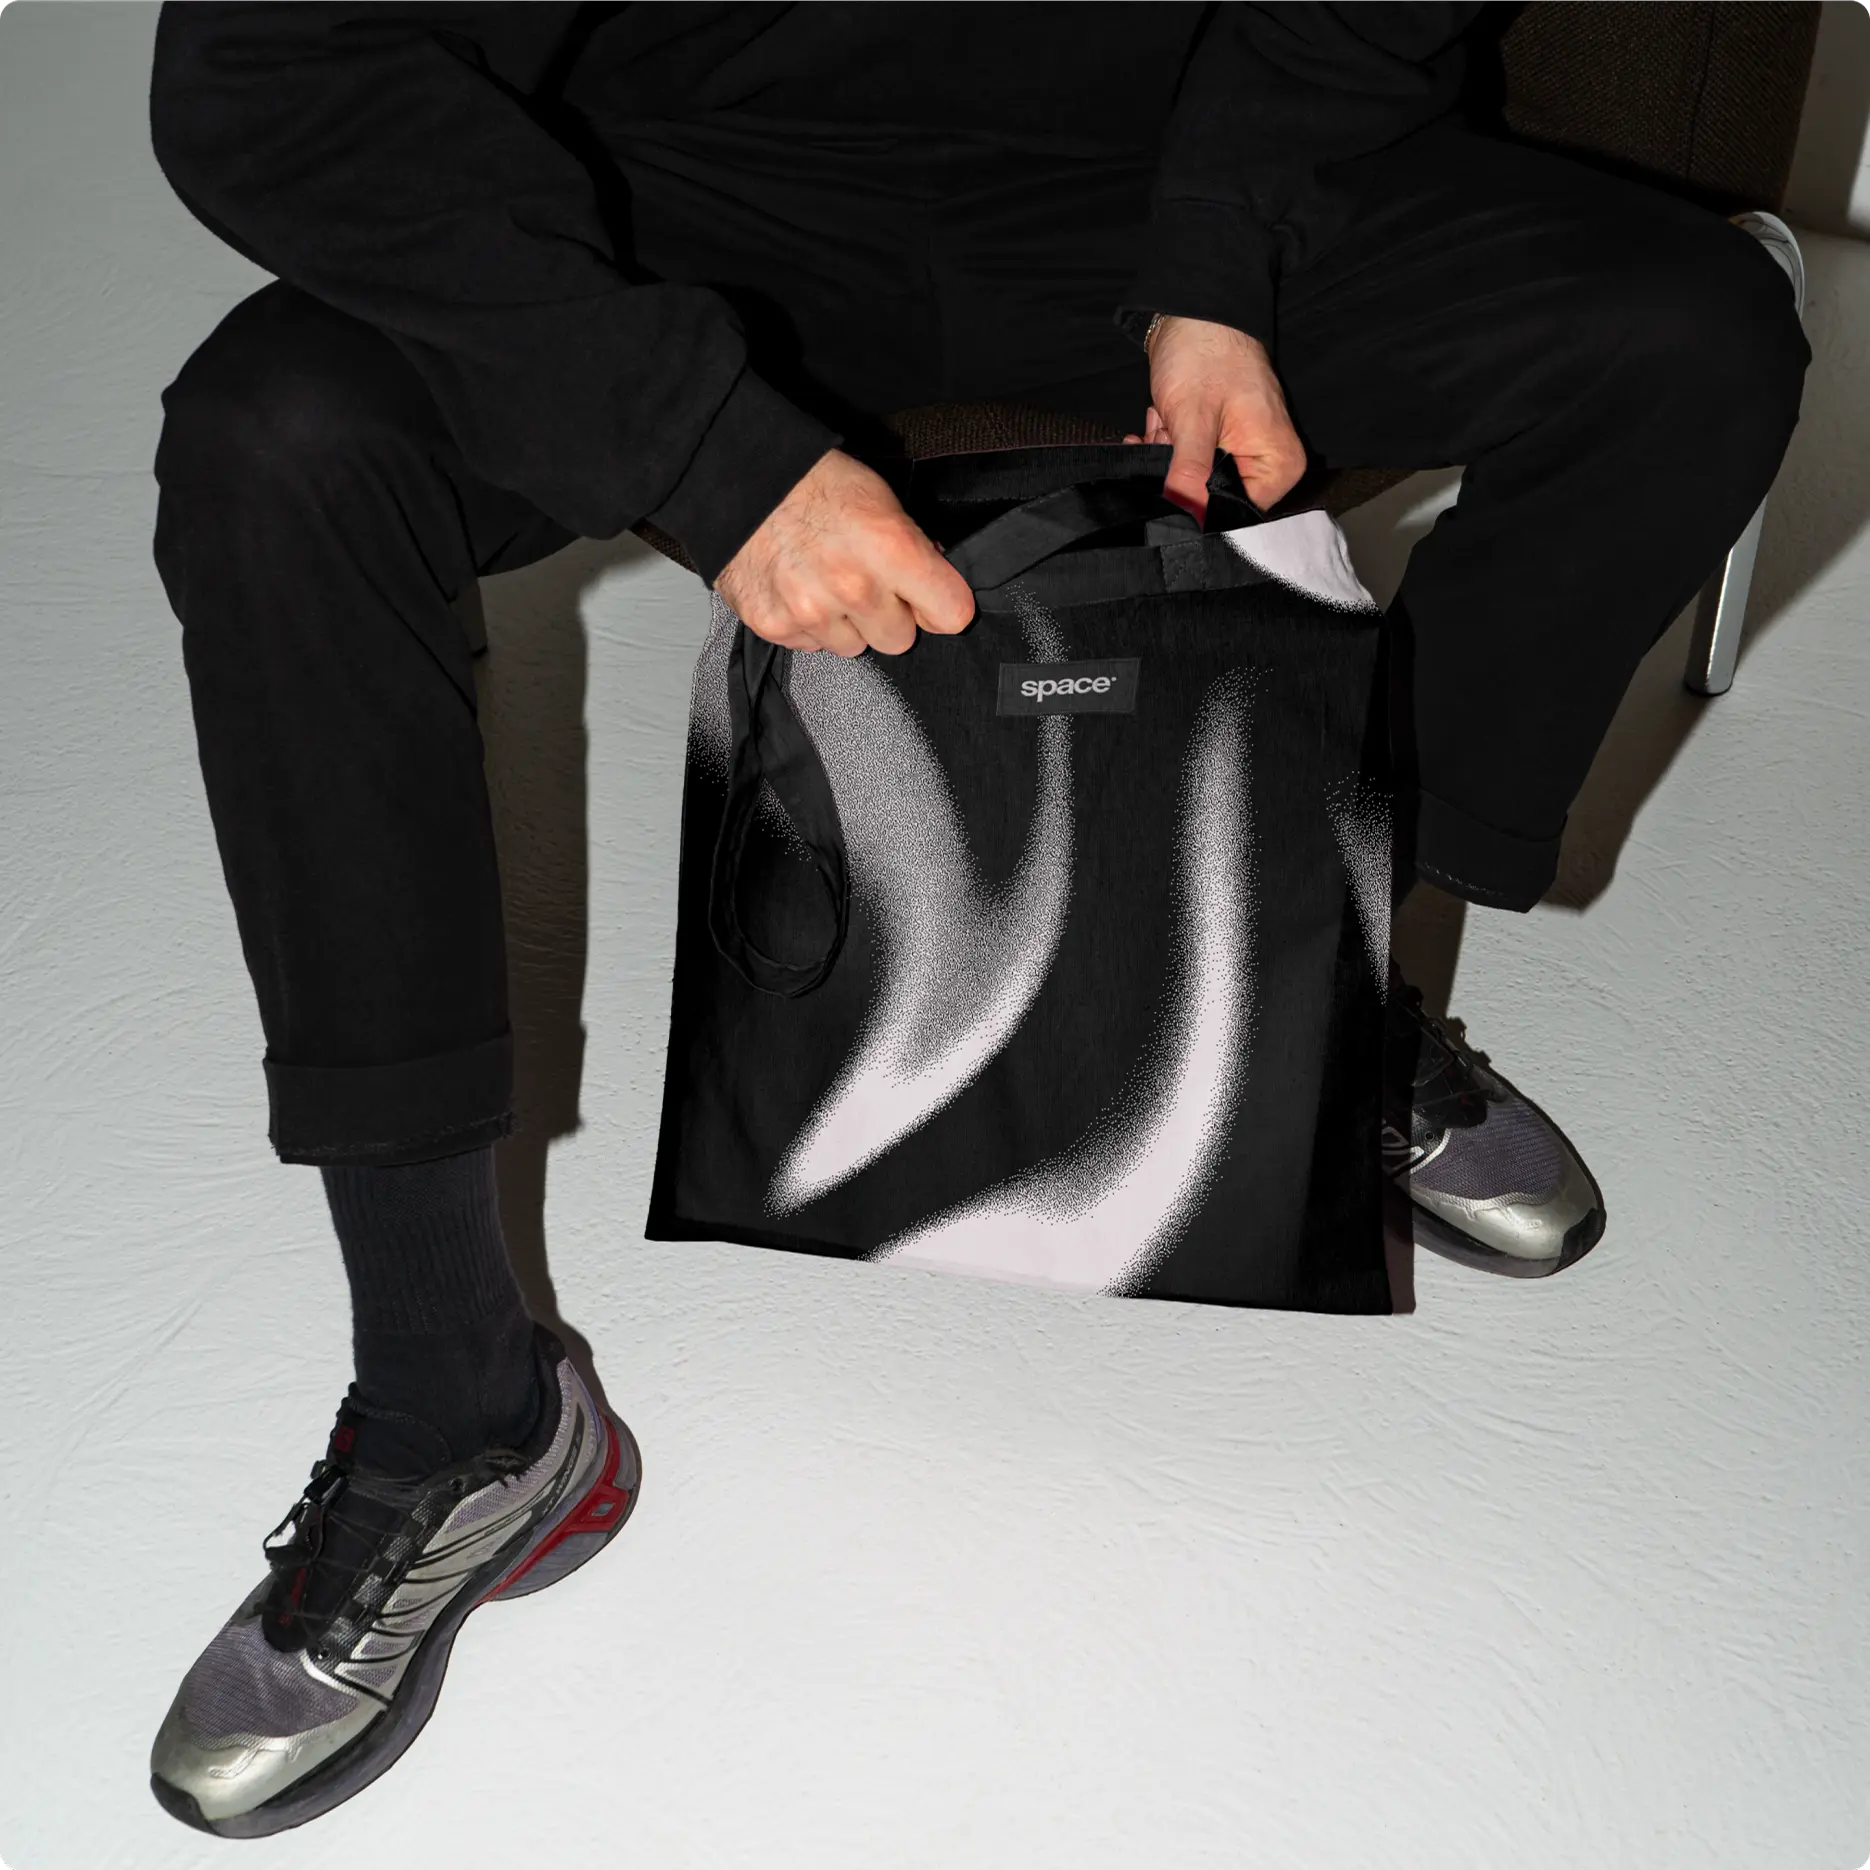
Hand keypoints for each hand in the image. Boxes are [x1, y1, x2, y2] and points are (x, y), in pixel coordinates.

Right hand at [715, 448, 975, 656]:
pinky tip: (798, 588)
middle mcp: (853, 587)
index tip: (930, 599)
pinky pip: (811, 645)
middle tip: (866, 583)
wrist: (738, 480)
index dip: (942, 605)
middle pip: (899, 640)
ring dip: (846, 623)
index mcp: (890, 549)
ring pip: (854, 647)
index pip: (952, 614)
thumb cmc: (812, 482)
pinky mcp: (775, 626)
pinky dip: (809, 624)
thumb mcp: (881, 499)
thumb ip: (912, 548)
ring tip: (825, 582)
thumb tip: (930, 584)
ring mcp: (810, 612)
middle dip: (889, 616)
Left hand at [1126, 315, 1307, 520]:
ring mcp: (1241, 451)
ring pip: (1194, 479)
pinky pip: (1188, 460)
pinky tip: (1158, 419)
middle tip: (1161, 443)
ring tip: (1161, 421)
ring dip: (1167, 456)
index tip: (1169, 494)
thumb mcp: (1194, 419)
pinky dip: (1167, 443)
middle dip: (1177, 475)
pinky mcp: (1218, 440)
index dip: (1200, 510)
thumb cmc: (1207, 354)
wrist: (1196, 309)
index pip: (1239, 513)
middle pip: (1214, 497)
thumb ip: (1189, 473)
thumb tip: (1182, 517)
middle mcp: (1266, 463)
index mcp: (1277, 464)